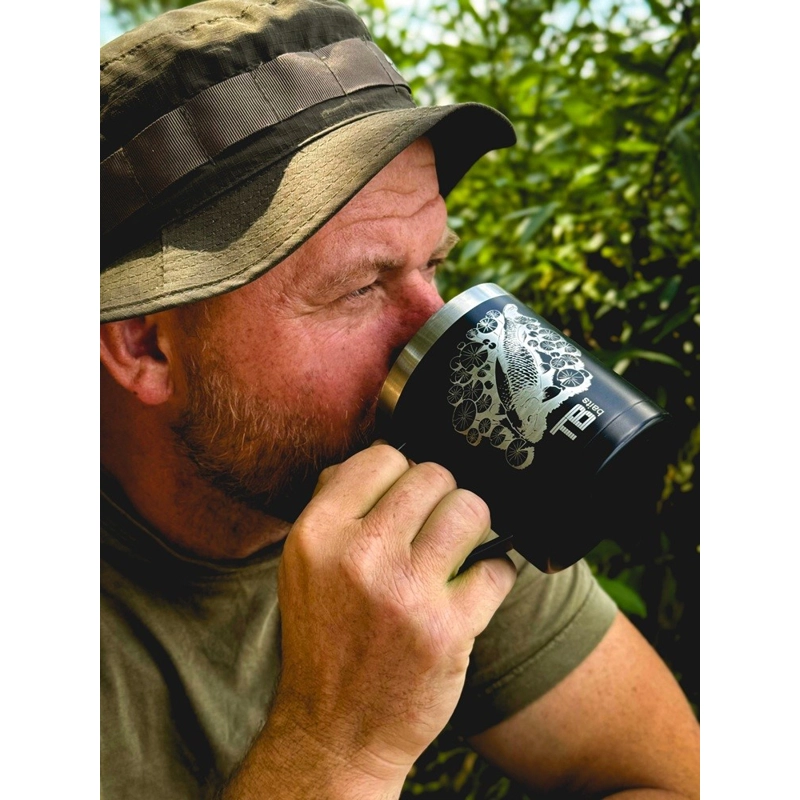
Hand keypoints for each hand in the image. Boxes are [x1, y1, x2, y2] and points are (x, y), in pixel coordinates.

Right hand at [268, 443, 516, 791]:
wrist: (335, 731)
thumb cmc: (324, 638)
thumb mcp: (303, 565)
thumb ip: (335, 503)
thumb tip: (385, 453)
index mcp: (317, 533)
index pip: (383, 457)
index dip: (402, 472)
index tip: (408, 498)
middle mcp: (359, 555)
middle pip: (432, 476)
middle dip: (441, 495)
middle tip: (437, 525)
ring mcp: (406, 592)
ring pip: (470, 509)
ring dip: (472, 525)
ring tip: (461, 548)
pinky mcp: (448, 628)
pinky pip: (498, 567)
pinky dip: (494, 575)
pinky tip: (474, 590)